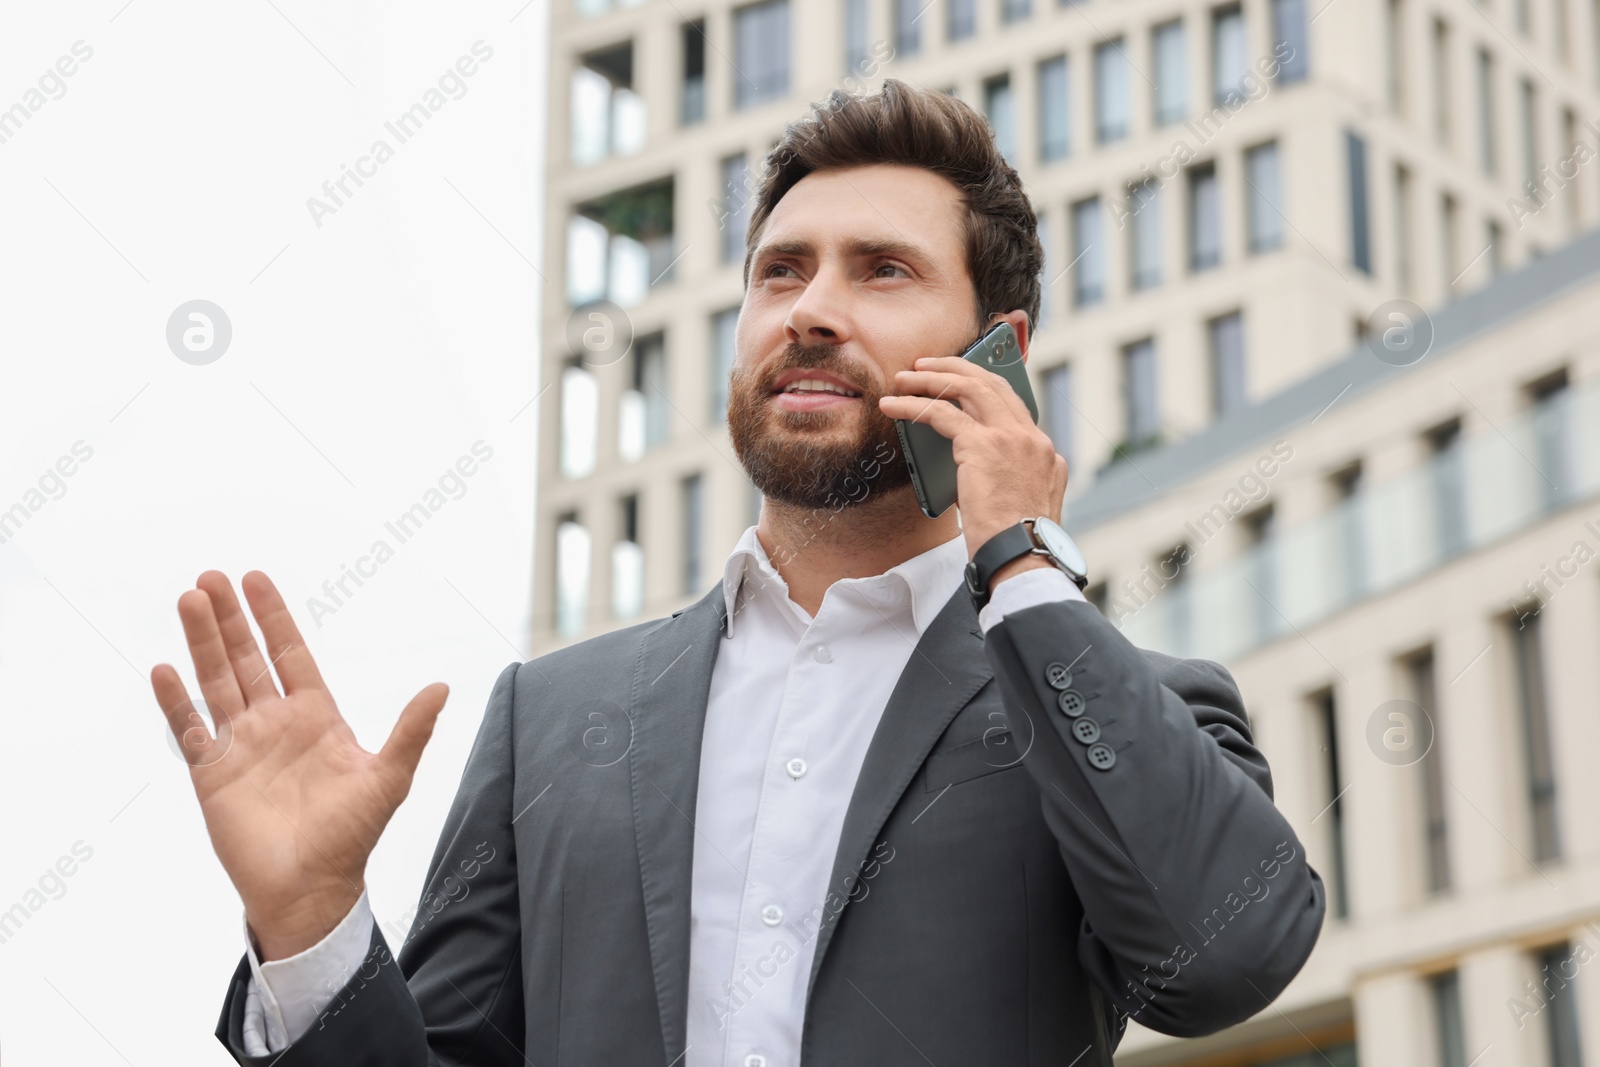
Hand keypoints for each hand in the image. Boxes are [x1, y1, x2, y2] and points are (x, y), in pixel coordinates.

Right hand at [150, 571, 447, 959]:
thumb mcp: (389, 777)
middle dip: (230, 619)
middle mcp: (274, 723)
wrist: (313, 889)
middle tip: (211, 576)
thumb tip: (441, 686)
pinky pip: (190, 731)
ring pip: (217, 682)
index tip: (255, 580)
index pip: (289, 654)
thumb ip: (412, 730)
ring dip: (202, 643)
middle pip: (247, 658)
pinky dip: (176, 701)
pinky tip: (164, 669)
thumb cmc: (352, 836)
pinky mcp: (212, 775)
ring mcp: (241, 746)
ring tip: (189, 600)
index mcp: (315, 716)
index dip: (273, 618)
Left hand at [879, 355, 1068, 558]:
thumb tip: (970, 468)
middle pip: (993, 385)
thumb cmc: (1015, 545)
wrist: (1022, 559)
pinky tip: (892, 405)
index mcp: (1045, 454)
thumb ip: (1003, 479)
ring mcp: (1011, 438)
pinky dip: (913, 405)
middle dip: (957, 368)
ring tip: (905, 377)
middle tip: (929, 366)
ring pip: (968, 387)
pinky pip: (941, 413)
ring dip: (932, 378)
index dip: (983, 388)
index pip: (1013, 406)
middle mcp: (1033, 439)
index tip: (961, 381)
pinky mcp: (983, 446)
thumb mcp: (1019, 506)